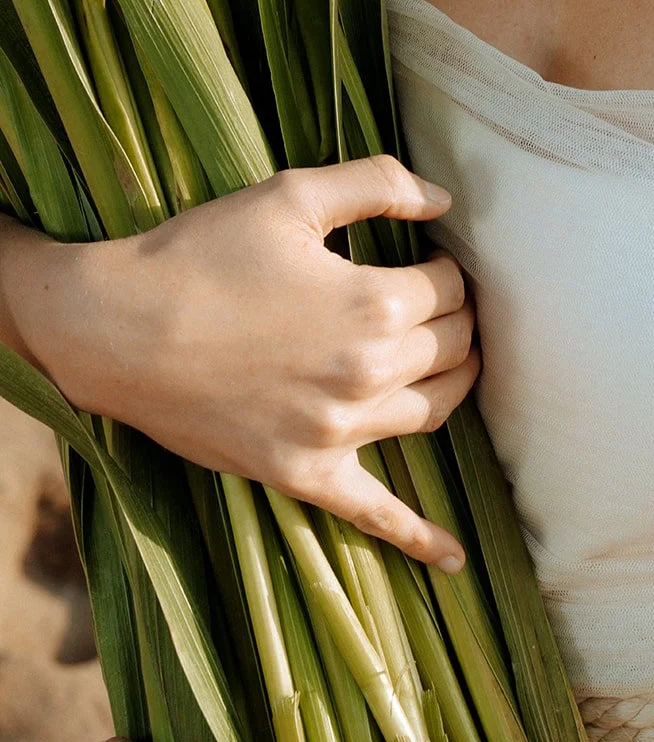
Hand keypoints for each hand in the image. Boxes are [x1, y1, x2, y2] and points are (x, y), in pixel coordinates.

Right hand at [14, 157, 478, 567]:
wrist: (113, 328)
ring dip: (450, 381)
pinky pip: (375, 513)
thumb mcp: (290, 195)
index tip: (423, 260)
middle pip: (452, 347)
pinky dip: (419, 535)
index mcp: (374, 305)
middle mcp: (368, 374)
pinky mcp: (303, 474)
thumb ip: (378, 183)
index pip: (450, 288)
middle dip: (452, 317)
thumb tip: (444, 200)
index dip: (443, 268)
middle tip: (431, 301)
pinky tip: (452, 557)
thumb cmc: (200, 254)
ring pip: (434, 411)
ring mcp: (337, 433)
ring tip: (443, 357)